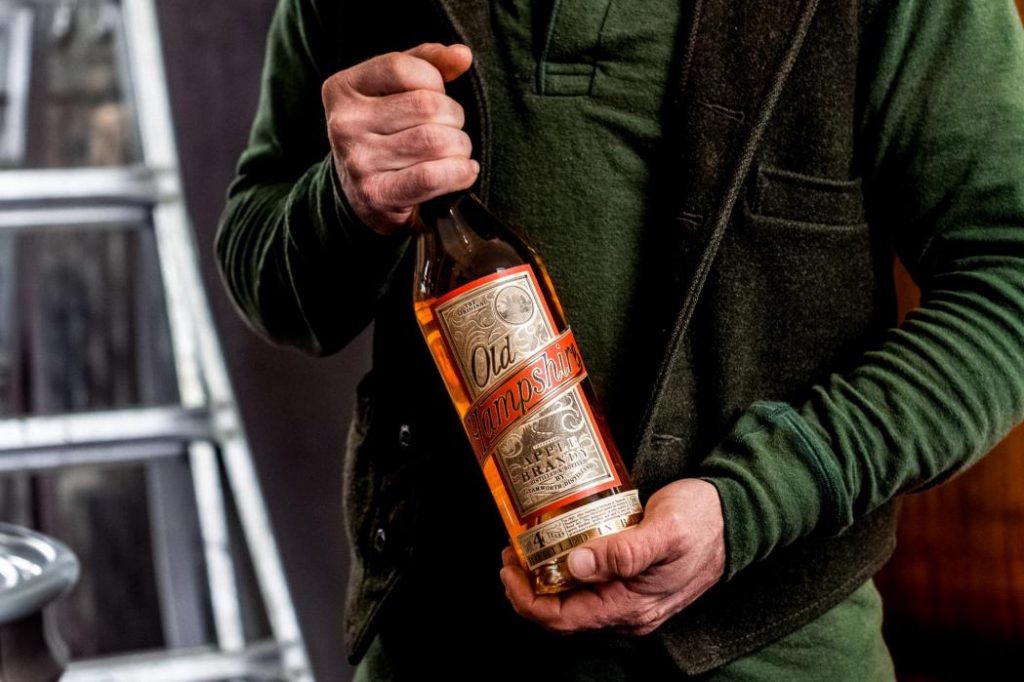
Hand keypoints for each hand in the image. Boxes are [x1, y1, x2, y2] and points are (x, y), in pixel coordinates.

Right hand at [320, 43, 478, 234]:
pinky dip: (460, 172)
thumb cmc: (385, 134)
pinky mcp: (376, 194)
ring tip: (457, 151)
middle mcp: (344, 123)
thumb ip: (426, 64)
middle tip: (452, 129)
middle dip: (453, 117)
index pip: (402, 68)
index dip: (434, 80)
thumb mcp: (394, 92)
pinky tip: (464, 171)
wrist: (361, 196)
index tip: (437, 96)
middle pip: (426, 106)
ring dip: (460, 147)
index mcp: (342, 89)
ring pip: (435, 141)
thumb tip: (462, 56)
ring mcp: (358, 161)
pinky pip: (432, 176)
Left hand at [500, 479, 725, 636]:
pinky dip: (564, 571)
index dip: (529, 600)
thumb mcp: (665, 531)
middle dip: (529, 589)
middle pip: (563, 614)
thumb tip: (576, 564)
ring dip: (545, 580)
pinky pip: (589, 587)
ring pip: (574, 602)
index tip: (510, 569)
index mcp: (633, 606)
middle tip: (512, 554)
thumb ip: (622, 552)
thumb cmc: (704, 521)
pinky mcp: (632, 582)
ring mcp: (631, 598)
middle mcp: (628, 611)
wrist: (737, 517)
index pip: (565, 619)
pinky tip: (556, 547)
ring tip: (527, 549)